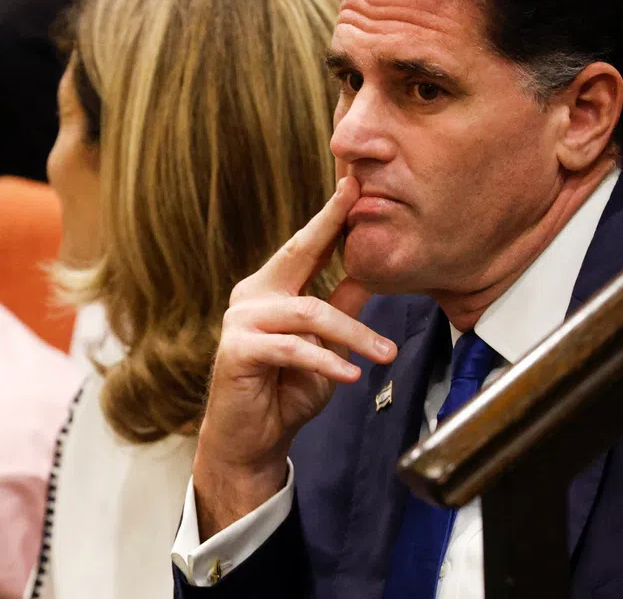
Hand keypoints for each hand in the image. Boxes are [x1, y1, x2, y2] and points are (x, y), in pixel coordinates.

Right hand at [192, 176, 396, 536]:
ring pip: (310, 312)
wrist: (252, 442)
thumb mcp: (327, 344)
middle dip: (331, 224)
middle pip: (301, 253)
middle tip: (360, 198)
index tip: (354, 182)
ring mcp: (241, 321)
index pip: (307, 245)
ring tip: (384, 353)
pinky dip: (326, 361)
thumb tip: (376, 270)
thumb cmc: (287, 390)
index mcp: (272, 287)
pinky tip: (350, 374)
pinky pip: (293, 349)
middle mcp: (252, 295)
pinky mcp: (238, 351)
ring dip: (353, 334)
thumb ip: (343, 306)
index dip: (330, 214)